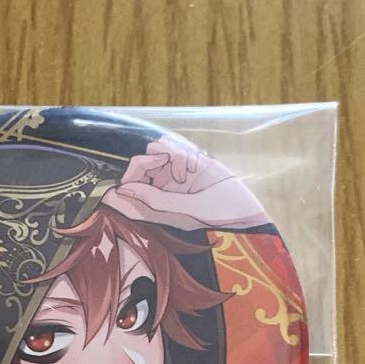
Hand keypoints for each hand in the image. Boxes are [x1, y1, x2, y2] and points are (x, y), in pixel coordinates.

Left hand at [102, 137, 271, 231]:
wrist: (244, 209)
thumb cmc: (216, 217)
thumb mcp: (185, 211)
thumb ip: (155, 200)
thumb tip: (123, 189)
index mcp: (153, 208)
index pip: (123, 195)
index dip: (120, 187)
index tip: (127, 183)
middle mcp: (160, 191)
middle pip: (136, 168)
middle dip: (144, 163)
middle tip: (163, 163)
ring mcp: (172, 176)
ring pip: (153, 152)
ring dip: (168, 155)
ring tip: (186, 171)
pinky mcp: (187, 162)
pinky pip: (172, 146)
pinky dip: (181, 150)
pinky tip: (194, 164)